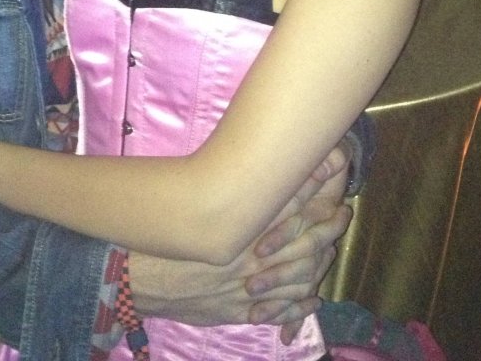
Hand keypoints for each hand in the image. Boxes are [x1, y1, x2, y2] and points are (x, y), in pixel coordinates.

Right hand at [130, 144, 351, 338]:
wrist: (136, 277)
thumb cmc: (165, 237)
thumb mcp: (194, 203)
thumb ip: (224, 192)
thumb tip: (248, 168)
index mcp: (239, 227)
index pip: (288, 204)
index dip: (313, 188)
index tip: (332, 171)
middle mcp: (250, 257)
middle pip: (303, 240)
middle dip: (327, 224)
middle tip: (344, 211)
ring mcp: (249, 288)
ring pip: (298, 276)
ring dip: (318, 263)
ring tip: (331, 249)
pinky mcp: (240, 312)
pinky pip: (280, 312)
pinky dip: (300, 306)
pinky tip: (313, 299)